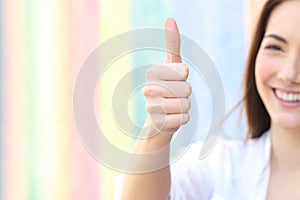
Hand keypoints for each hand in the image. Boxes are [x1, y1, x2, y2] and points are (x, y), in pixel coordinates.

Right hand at [143, 18, 190, 136]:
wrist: (158, 117)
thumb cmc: (168, 88)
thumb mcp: (172, 65)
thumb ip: (172, 44)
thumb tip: (170, 19)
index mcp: (152, 73)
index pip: (183, 71)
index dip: (184, 76)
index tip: (175, 79)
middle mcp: (148, 89)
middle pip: (187, 89)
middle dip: (186, 94)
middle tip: (175, 96)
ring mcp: (151, 107)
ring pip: (186, 104)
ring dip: (185, 107)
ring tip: (172, 107)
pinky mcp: (157, 123)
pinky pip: (184, 119)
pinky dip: (182, 119)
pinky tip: (171, 118)